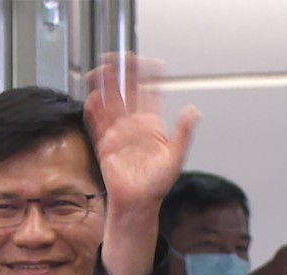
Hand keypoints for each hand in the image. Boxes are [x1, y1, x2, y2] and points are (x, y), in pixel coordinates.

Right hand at [84, 54, 201, 274]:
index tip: (149, 62)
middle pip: (126, 93)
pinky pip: (96, 123)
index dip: (148, 77)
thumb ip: (183, 132)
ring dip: (105, 87)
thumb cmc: (158, 184)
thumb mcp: (176, 157)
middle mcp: (134, 126)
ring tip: (102, 71)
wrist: (138, 203)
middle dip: (121, 75)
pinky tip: (93, 98)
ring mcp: (117, 133)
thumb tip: (194, 111)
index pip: (150, 94)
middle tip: (118, 59)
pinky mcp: (104, 144)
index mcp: (152, 125)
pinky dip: (93, 110)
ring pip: (109, 103)